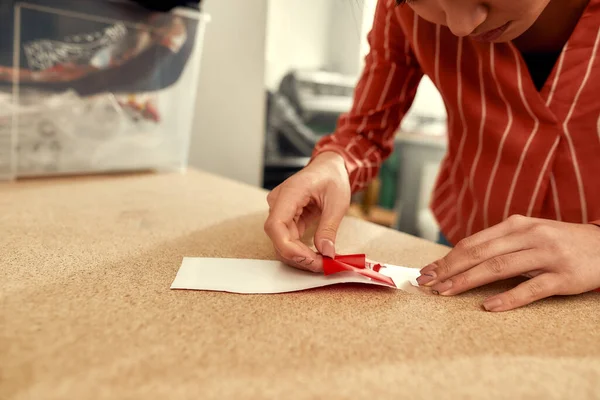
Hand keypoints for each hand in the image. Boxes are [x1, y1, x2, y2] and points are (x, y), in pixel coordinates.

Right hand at [264, 152, 350, 271]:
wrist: (329, 167)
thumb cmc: (332, 177)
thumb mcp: (337, 202)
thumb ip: (329, 228)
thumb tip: (326, 253)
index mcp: (290, 192)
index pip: (275, 225)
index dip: (288, 247)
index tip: (310, 259)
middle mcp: (279, 202)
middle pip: (278, 237)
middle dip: (298, 256)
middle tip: (322, 265)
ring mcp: (280, 211)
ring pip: (282, 241)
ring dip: (300, 256)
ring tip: (322, 262)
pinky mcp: (286, 218)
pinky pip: (289, 239)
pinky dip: (301, 250)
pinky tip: (316, 255)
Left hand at [416, 215, 599, 311]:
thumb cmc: (559, 242)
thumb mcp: (529, 234)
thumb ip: (499, 243)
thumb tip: (460, 260)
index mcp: (517, 225)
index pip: (473, 242)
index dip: (447, 257)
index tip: (426, 271)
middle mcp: (530, 236)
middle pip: (480, 253)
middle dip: (449, 269)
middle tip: (427, 283)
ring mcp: (547, 255)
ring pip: (499, 267)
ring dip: (467, 281)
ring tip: (445, 292)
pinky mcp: (564, 276)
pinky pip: (531, 289)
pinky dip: (507, 298)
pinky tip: (488, 306)